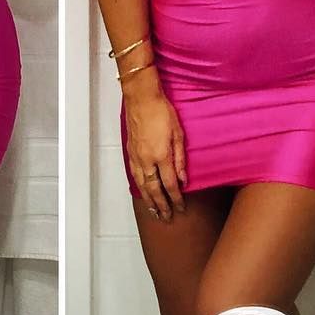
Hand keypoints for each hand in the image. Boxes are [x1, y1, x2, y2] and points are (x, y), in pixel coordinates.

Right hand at [125, 90, 186, 222]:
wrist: (141, 96)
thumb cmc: (162, 110)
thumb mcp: (178, 134)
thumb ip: (180, 159)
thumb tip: (184, 179)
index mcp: (161, 155)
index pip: (170, 185)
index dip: (176, 199)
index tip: (181, 208)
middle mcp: (147, 159)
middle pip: (154, 188)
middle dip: (161, 205)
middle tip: (166, 217)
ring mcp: (136, 155)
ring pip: (142, 183)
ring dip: (148, 199)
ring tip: (153, 210)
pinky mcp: (130, 149)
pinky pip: (134, 173)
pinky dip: (139, 185)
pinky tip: (141, 189)